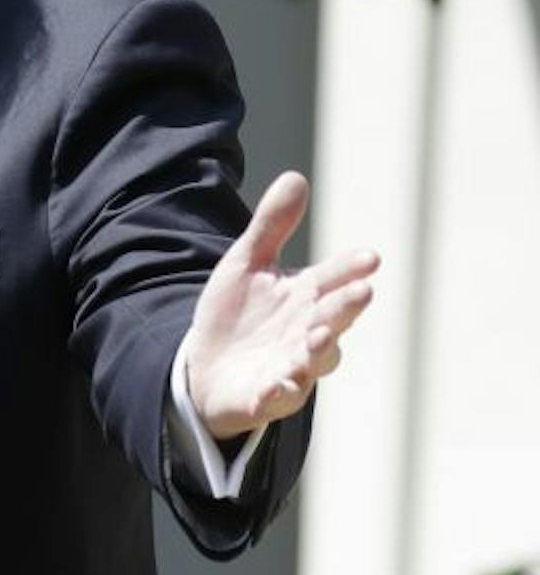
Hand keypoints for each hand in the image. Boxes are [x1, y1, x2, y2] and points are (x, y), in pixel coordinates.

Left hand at [185, 170, 379, 440]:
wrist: (206, 368)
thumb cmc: (237, 315)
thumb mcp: (247, 264)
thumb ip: (271, 226)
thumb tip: (296, 176)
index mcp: (308, 298)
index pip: (336, 280)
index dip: (351, 270)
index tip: (369, 258)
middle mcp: (310, 333)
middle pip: (333, 319)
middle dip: (346, 307)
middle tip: (362, 291)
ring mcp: (293, 366)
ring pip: (314, 361)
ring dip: (319, 350)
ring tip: (318, 336)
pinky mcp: (267, 396)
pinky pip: (277, 397)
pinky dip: (279, 392)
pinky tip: (277, 385)